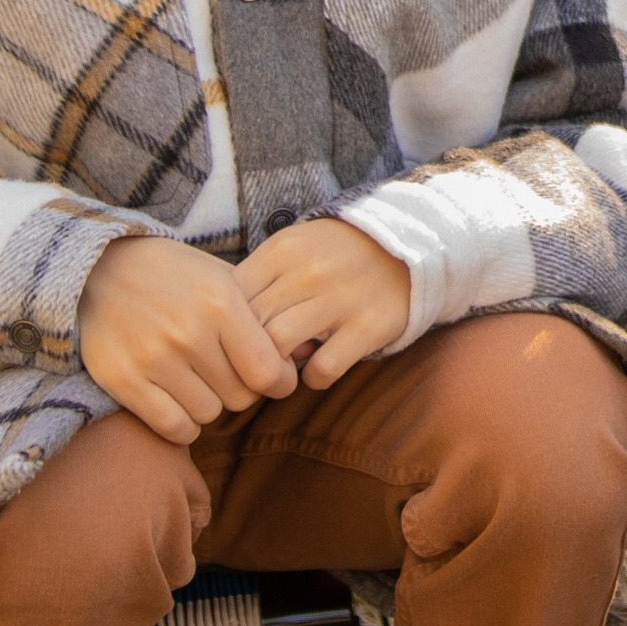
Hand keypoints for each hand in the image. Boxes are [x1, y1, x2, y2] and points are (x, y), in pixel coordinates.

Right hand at [77, 234, 295, 445]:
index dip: (280, 382)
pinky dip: (184, 424)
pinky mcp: (122, 380)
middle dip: (242, 390)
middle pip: (240, 398)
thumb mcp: (224, 280)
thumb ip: (261, 318)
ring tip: (199, 380)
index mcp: (221, 304)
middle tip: (229, 374)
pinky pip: (173, 427)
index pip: (268, 373)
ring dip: (210, 404)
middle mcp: (188, 333)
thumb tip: (303, 358)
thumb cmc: (175, 276)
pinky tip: (181, 402)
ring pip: (208, 414)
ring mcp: (153, 358)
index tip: (274, 378)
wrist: (101, 267)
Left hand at [237, 217, 411, 387]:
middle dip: (245, 352)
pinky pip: (322, 367)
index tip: (233, 340)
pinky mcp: (368, 326)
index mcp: (283, 250)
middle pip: (250, 324)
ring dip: (274, 367)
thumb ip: (256, 279)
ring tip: (281, 370)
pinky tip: (318, 368)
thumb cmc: (332, 255)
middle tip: (251, 365)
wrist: (405, 248)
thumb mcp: (292, 250)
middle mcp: (309, 272)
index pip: (231, 298)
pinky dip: (314, 377)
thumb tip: (221, 325)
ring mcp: (340, 299)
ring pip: (278, 346)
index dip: (225, 326)